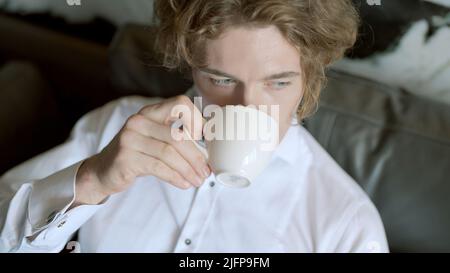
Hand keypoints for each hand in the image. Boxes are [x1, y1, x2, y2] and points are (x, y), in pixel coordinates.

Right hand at [74, 95, 209, 205]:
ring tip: (198, 181)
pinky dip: (175, 177)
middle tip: (206, 171)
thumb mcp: (155, 139)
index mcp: (150, 112)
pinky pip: (159, 167)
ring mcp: (130, 139)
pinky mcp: (126, 158)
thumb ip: (177, 137)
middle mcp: (139, 121)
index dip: (197, 119)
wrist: (103, 171)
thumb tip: (209, 150)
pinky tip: (184, 184)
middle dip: (197, 156)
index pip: (181, 103)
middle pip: (178, 135)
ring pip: (170, 153)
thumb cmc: (137, 155)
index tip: (204, 140)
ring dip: (188, 170)